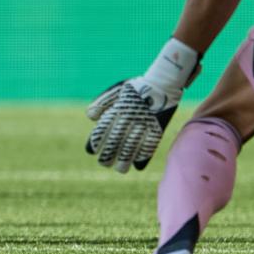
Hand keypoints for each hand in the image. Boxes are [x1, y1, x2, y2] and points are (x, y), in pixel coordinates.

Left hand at [85, 40, 199, 172]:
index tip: (91, 151)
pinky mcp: (158, 129)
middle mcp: (129, 118)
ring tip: (119, 169)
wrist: (163, 84)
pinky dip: (143, 156)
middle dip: (108, 154)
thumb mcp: (116, 91)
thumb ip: (102, 103)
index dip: (96, 142)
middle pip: (116, 141)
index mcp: (118, 109)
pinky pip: (149, 145)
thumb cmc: (136, 88)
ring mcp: (144, 124)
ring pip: (132, 146)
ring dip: (124, 160)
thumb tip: (91, 118)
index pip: (103, 129)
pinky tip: (137, 166)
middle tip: (103, 163)